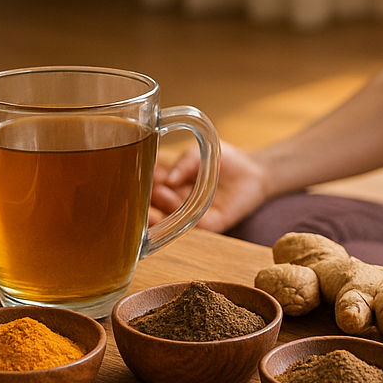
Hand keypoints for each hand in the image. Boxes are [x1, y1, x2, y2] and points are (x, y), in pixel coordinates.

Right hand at [149, 139, 271, 232]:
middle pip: (153, 206)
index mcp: (171, 184)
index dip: (138, 182)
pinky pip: (190, 229)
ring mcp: (189, 215)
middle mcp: (176, 201)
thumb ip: (185, 162)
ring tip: (160, 195)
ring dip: (160, 209)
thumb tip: (169, 179)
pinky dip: (180, 223)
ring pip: (167, 220)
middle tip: (143, 190)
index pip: (148, 185)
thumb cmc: (225, 159)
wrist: (254, 171)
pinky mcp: (208, 225)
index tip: (128, 177)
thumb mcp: (200, 153)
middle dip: (145, 200)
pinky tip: (176, 212)